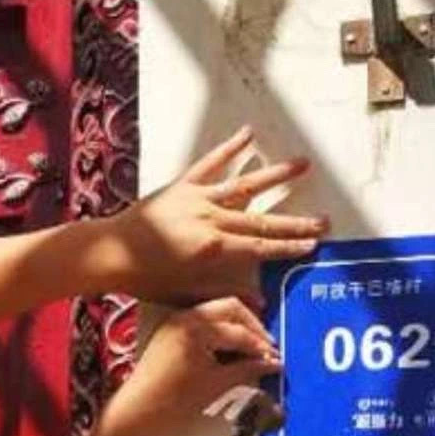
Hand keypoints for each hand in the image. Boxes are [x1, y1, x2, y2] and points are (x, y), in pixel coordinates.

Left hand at [103, 126, 327, 300]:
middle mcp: (211, 220)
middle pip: (262, 221)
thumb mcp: (186, 294)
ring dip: (276, 175)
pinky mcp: (183, 186)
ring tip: (303, 163)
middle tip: (323, 220)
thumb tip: (260, 302)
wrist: (110, 252)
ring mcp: (198, 199)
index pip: (261, 248)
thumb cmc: (145, 279)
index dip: (289, 247)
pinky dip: (229, 148)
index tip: (313, 245)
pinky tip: (248, 133)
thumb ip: (224, 294)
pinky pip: (210, 164)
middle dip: (295, 222)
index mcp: (213, 250)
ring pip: (245, 186)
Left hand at [108, 298, 280, 435]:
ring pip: (217, 312)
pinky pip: (203, 321)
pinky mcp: (171, 332)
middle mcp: (184, 317)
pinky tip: (230, 347)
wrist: (138, 413)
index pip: (239, 331)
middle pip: (230, 308)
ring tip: (251, 347)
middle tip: (266, 346)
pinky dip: (220, 331)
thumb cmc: (169, 402)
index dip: (260, 346)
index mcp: (195, 327)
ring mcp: (176, 322)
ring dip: (237, 326)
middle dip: (252, 326)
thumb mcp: (216, 385)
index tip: (274, 358)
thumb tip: (269, 363)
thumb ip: (247, 369)